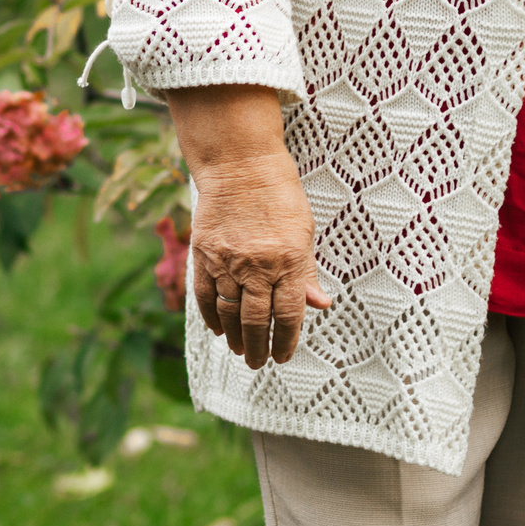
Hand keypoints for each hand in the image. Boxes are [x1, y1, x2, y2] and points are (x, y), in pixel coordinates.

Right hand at [163, 85, 333, 368]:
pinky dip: (210, 315)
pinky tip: (217, 329)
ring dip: (233, 337)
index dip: (286, 340)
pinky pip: (205, 294)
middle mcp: (257, 265)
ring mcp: (227, 260)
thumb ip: (306, 271)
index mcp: (289, 260)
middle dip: (257, 348)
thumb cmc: (280, 193)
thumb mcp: (304, 230)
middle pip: (256, 321)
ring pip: (229, 312)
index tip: (284, 356)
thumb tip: (320, 304)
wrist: (239, 162)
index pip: (288, 314)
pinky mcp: (204, 252)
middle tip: (257, 363)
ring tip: (239, 350)